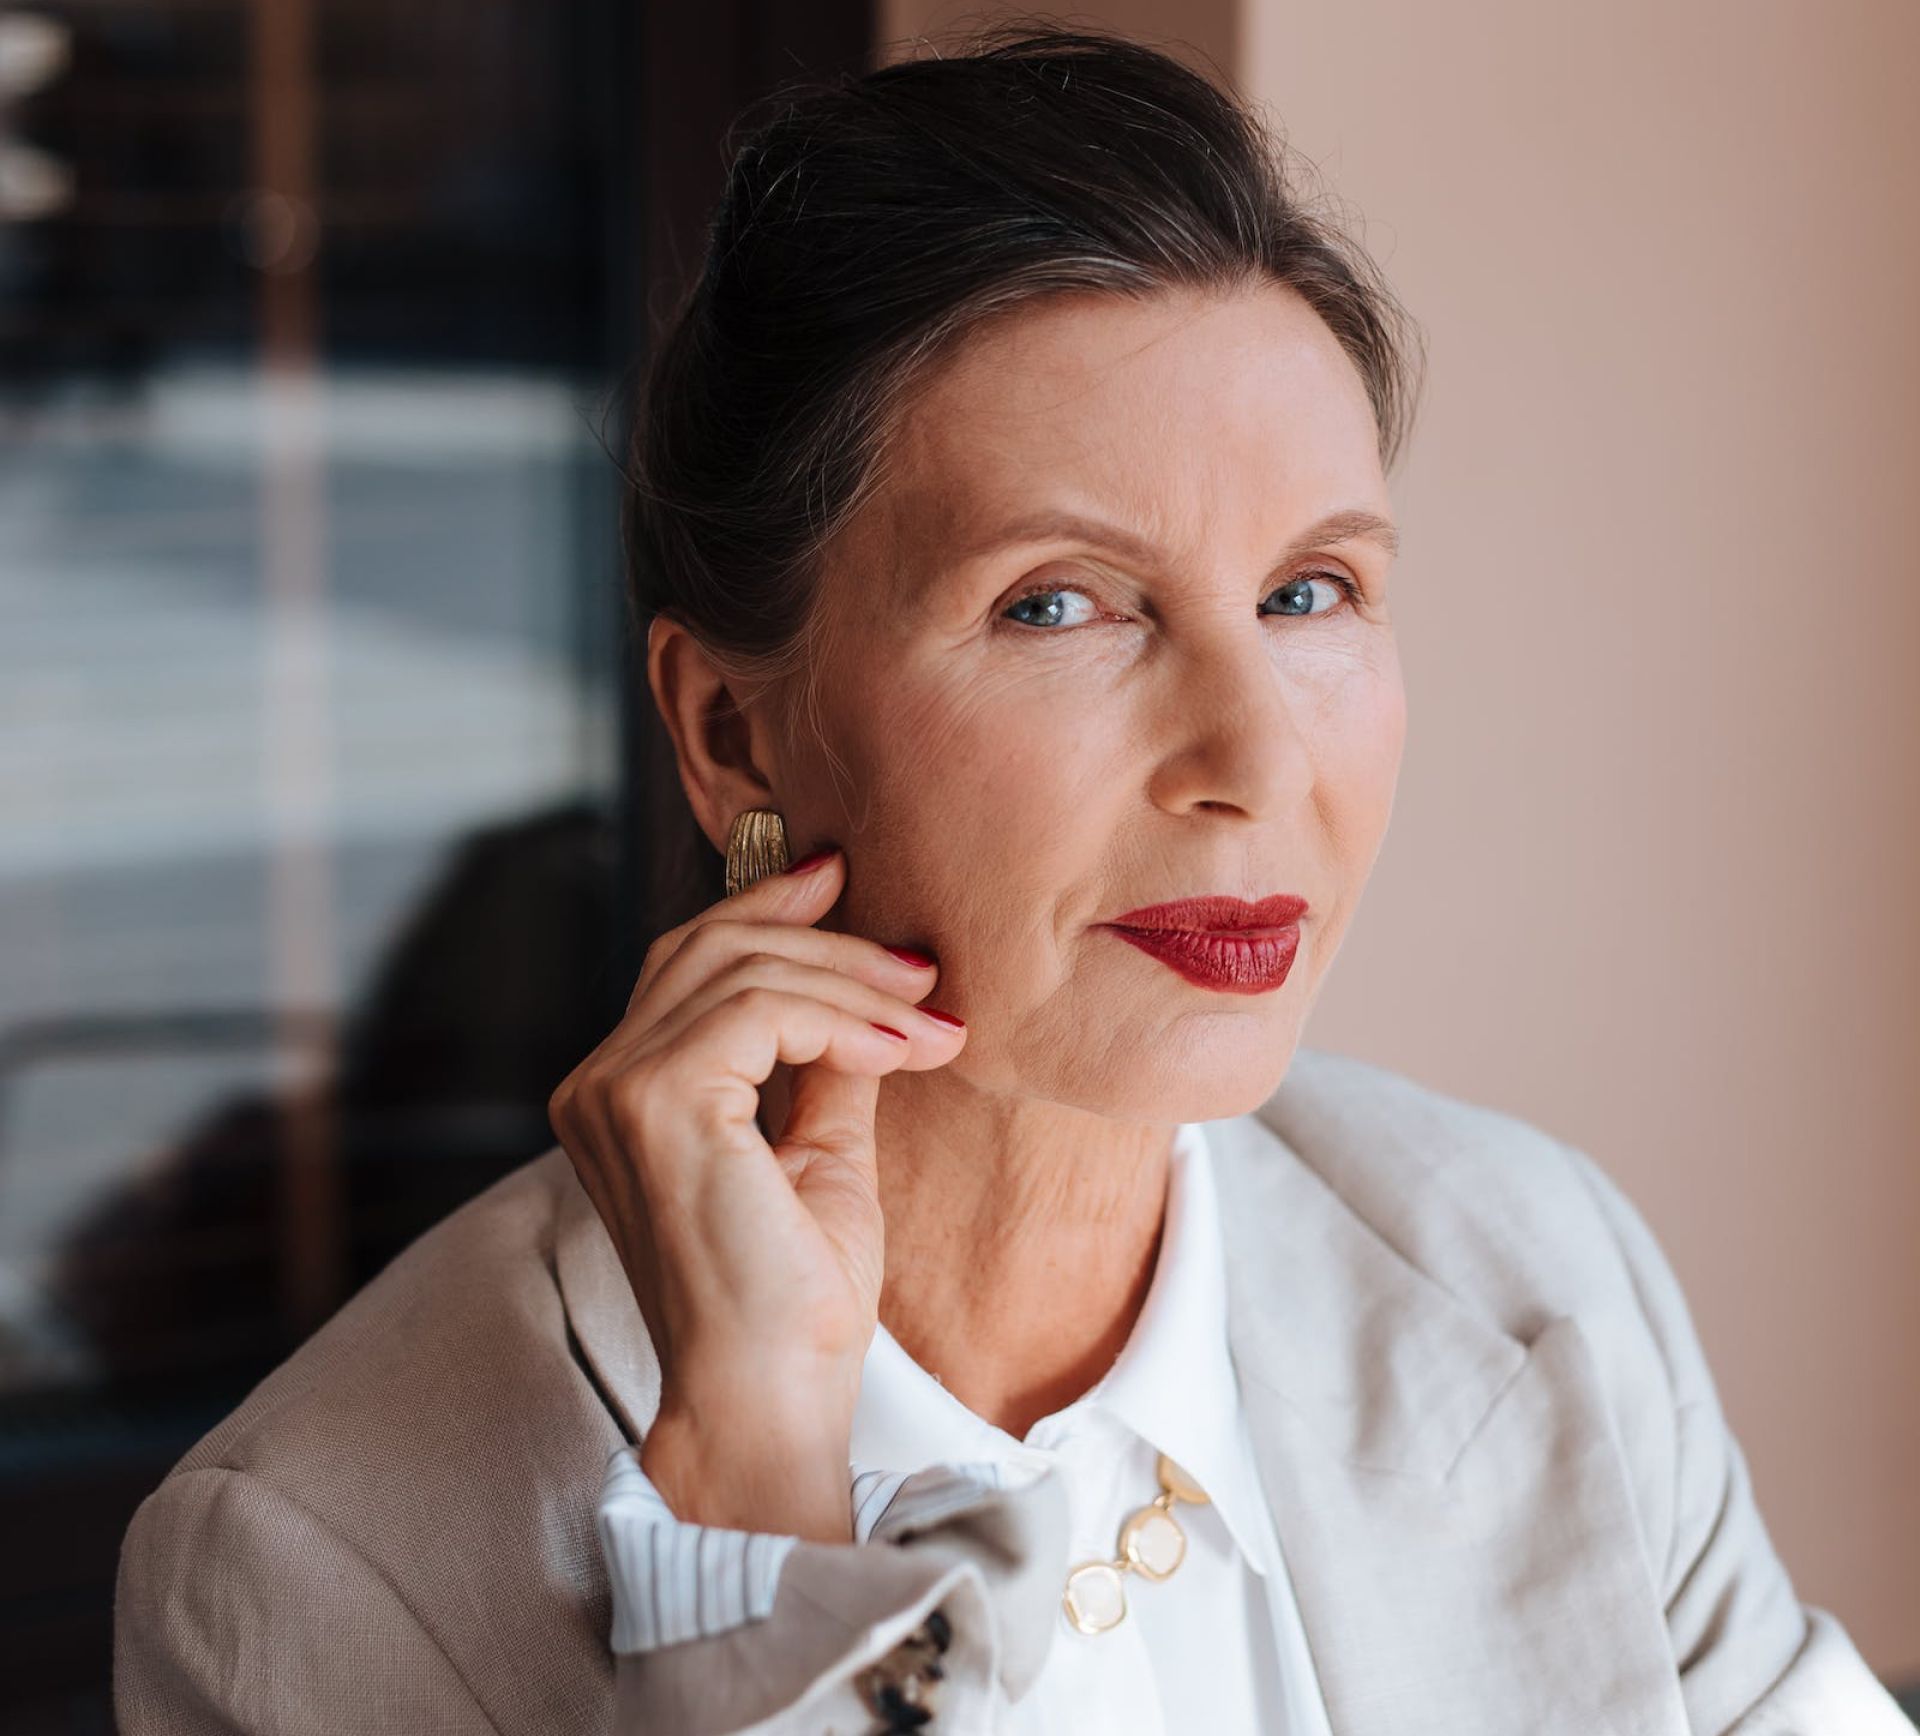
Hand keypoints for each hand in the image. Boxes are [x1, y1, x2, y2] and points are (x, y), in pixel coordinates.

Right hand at [546, 846, 965, 1538]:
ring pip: (745, 970)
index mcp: (621, 1096)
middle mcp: (598, 1084)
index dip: (766, 912)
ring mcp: (617, 1090)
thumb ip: (823, 1069)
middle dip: (823, 935)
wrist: (770, 1402)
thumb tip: (872, 992)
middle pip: (710, 948)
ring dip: (855, 981)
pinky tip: (906, 1048)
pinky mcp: (657, 1102)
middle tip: (915, 952)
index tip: (844, 881)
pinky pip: (765, 1011)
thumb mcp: (820, 1156)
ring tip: (934, 1014)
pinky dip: (846, 1018)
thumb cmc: (792, 1303)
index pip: (688, 966)